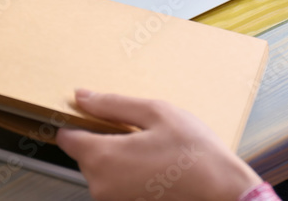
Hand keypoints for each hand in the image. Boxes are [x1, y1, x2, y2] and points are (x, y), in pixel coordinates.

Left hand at [55, 90, 262, 200]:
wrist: (220, 190)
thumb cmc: (193, 151)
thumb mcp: (155, 112)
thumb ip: (112, 104)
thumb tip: (81, 97)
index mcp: (102, 158)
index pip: (66, 136)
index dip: (78, 119)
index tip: (96, 111)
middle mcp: (99, 185)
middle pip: (84, 152)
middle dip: (103, 136)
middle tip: (138, 126)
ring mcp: (112, 199)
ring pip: (100, 166)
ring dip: (117, 152)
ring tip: (151, 144)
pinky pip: (115, 180)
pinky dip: (127, 168)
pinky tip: (153, 160)